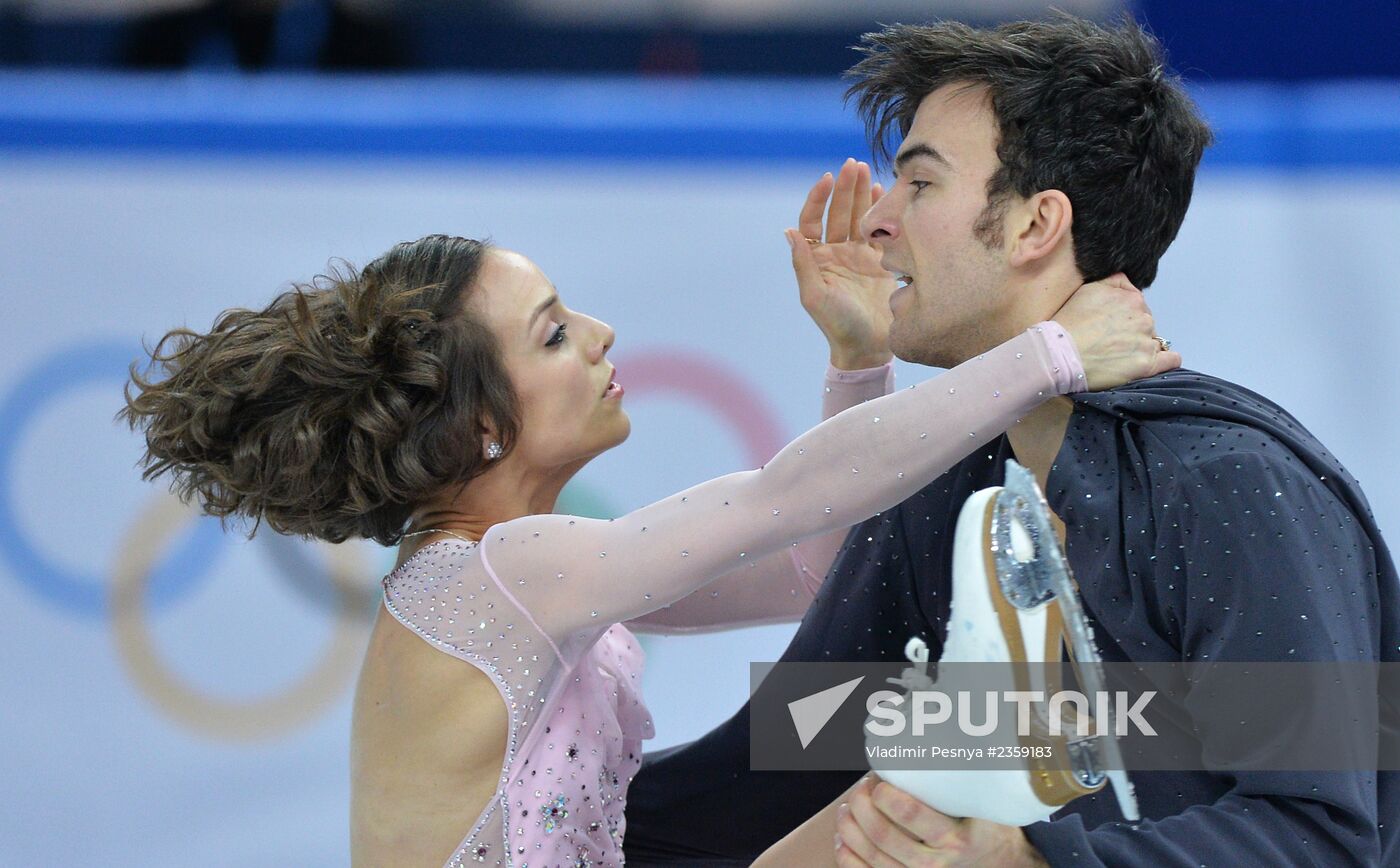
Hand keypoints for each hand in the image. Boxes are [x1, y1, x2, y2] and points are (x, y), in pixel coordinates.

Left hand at [787, 158, 895, 369]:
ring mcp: (858, 256)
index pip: (812, 220)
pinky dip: (881, 211)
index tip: (827, 179)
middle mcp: (835, 253)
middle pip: (838, 212)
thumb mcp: (815, 296)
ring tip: (866, 169)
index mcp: (816, 259)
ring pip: (858, 216)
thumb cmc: (837, 325)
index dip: (818, 198)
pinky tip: (883, 192)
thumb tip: (788, 231)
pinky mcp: (880, 261)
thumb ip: (803, 264)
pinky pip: (879, 230)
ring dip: (861, 193)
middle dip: (844, 188)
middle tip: (852, 164)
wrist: (868, 346)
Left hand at [834, 776, 1048, 867]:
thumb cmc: (981, 822)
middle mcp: (937, 865)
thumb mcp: (981, 801)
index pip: (911, 815)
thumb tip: (938, 721)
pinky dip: (847, 856)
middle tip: (863, 786)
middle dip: (862, 804)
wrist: (995, 860)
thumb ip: (963, 774)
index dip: (886, 794)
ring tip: (848, 806)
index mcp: (956, 840)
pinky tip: (842, 838)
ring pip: (870, 855)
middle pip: (882, 835)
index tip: (879, 779)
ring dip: (849, 826)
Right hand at [1051, 274, 1182, 390]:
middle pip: (1146, 324)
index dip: (1123, 317)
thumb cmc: (1068, 323)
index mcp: (1132, 298)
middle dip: (1132, 332)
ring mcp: (1146, 341)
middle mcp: (1143, 317)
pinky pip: (1171, 359)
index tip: (1108, 327)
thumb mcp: (1088, 288)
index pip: (1137, 306)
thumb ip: (1115, 281)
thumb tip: (1130, 284)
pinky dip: (1165, 360)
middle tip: (1110, 343)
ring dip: (1141, 347)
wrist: (1058, 353)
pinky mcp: (1147, 364)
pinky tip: (1149, 362)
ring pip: (1155, 341)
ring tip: (1118, 357)